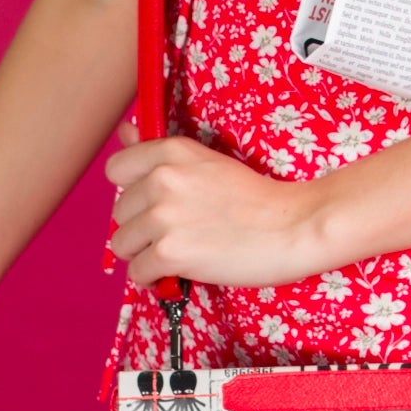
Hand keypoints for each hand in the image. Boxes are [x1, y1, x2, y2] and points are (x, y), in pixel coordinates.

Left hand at [104, 124, 339, 288]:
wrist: (294, 227)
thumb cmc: (255, 199)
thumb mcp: (205, 162)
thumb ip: (156, 151)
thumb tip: (124, 132)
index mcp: (170, 153)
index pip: (115, 169)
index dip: (132, 191)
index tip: (153, 202)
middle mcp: (161, 180)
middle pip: (119, 213)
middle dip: (141, 228)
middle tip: (179, 232)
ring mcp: (163, 217)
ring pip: (122, 245)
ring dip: (145, 255)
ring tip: (178, 253)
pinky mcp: (170, 252)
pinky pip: (137, 273)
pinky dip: (154, 279)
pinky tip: (178, 272)